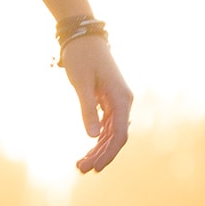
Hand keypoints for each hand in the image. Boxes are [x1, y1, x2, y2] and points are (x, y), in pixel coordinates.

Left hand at [63, 38, 132, 173]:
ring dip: (98, 149)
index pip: (119, 135)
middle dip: (100, 155)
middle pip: (116, 137)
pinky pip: (107, 124)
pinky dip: (98, 137)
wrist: (84, 36)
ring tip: (82, 164)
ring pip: (111, 133)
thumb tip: (94, 137)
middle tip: (81, 169)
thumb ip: (87, 109)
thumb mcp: (81, 83)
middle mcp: (123, 102)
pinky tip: (89, 149)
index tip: (95, 168)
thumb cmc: (82, 56)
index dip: (108, 153)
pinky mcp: (108, 99)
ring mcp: (116, 101)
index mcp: (121, 98)